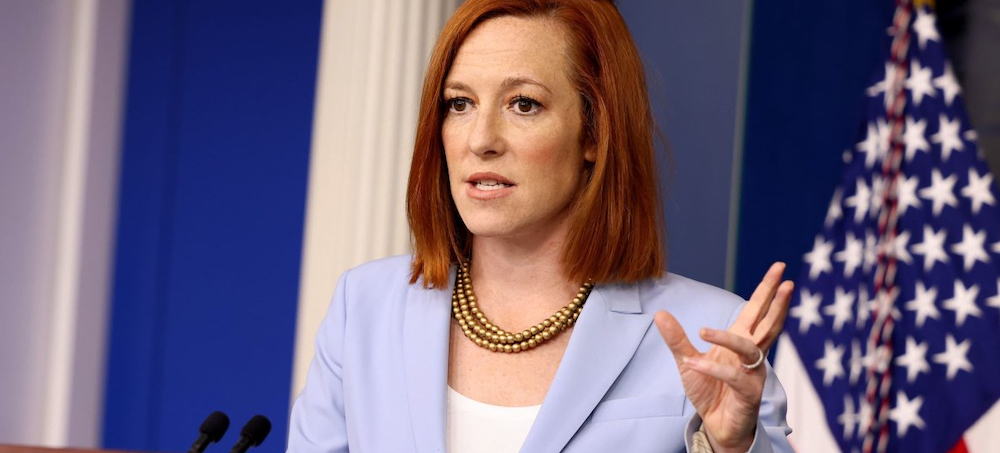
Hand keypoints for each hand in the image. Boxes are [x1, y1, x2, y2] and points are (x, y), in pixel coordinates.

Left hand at [654, 262, 791, 452]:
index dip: (767, 290)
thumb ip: (676, 338)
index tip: (779, 269)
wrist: (716, 426)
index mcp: (741, 341)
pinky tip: (693, 364)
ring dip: (729, 338)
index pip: (756, 310)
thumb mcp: (687, 361)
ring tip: (703, 331)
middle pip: (768, 323)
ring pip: (749, 349)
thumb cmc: (709, 391)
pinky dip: (711, 370)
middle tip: (786, 279)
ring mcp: (753, 374)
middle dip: (777, 301)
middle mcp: (752, 354)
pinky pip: (732, 378)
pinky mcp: (748, 393)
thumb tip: (660, 313)